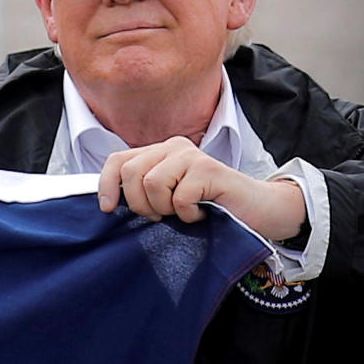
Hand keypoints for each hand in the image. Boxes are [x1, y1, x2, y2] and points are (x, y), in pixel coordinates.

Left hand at [97, 136, 305, 241]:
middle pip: (131, 172)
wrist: (257, 211)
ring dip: (165, 208)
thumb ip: (143, 193)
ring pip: (152, 183)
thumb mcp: (169, 199)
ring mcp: (192, 156)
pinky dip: (188, 215)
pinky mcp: (209, 170)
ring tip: (184, 212)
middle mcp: (174, 147)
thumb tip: (108, 203)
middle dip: (140, 204)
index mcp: (160, 152)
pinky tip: (202, 213)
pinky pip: (179, 198)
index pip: (118, 160)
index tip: (108, 209)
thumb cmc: (211, 208)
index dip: (106, 184)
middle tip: (162, 216)